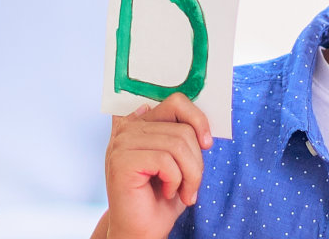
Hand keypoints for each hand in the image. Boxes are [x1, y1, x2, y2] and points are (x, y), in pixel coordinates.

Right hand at [101, 93, 211, 238]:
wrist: (141, 231)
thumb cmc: (160, 198)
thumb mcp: (179, 162)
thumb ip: (182, 136)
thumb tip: (198, 121)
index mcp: (140, 123)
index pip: (176, 102)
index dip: (197, 118)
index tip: (207, 143)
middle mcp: (128, 128)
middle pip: (182, 127)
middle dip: (196, 161)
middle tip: (192, 185)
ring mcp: (122, 142)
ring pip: (178, 144)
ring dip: (189, 174)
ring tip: (182, 192)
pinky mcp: (122, 159)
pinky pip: (166, 160)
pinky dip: (175, 181)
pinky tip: (167, 192)